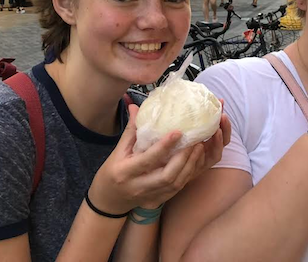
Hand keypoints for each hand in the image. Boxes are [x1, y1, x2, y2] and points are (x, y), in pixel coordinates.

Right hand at [88, 105, 229, 212]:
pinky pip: (177, 189)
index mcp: (125, 171)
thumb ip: (131, 130)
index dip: (164, 146)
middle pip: (166, 176)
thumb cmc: (112, 171)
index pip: (148, 159)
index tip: (178, 132)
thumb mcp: (118, 151)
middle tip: (194, 141)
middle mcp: (138, 186)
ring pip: (175, 184)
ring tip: (199, 148)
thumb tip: (135, 106)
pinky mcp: (157, 201)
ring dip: (189, 166)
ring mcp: (149, 196)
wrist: (108, 200)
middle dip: (183, 158)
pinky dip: (187, 174)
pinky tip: (194, 161)